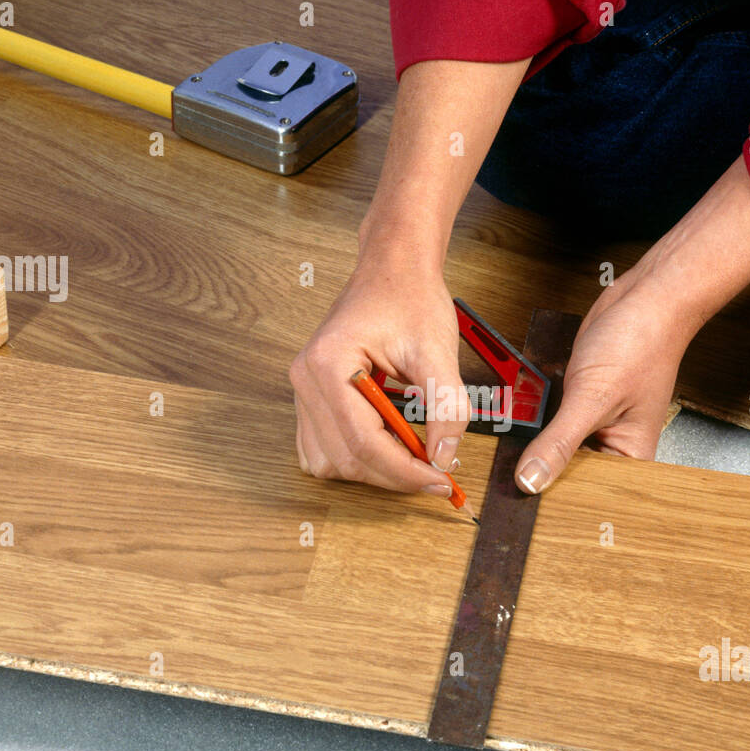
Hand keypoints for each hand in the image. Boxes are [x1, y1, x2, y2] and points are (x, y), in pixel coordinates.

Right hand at [289, 259, 470, 493]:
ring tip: (411, 456)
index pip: (362, 441)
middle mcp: (306, 378)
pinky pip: (322, 448)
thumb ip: (446, 407)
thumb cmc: (410, 298)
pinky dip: (355, 459)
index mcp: (329, 363)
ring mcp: (303, 389)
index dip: (403, 471)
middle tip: (435, 474)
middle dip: (392, 475)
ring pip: (328, 462)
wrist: (393, 271)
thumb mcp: (437, 352)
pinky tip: (387, 447)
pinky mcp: (311, 397)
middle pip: (344, 458)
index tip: (438, 480)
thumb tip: (444, 458)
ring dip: (372, 471)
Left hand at [514, 269, 692, 492]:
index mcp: (631, 458)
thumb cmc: (643, 344)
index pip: (588, 496)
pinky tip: (521, 426)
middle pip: (569, 477)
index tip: (524, 509)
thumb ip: (560, 441)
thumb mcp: (593, 398)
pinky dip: (537, 422)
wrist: (645, 299)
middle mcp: (613, 446)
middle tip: (508, 484)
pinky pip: (552, 424)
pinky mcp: (579, 405)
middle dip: (542, 471)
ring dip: (536, 446)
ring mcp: (595, 425)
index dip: (557, 502)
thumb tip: (531, 480)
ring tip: (509, 457)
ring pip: (557, 450)